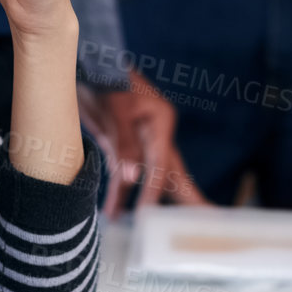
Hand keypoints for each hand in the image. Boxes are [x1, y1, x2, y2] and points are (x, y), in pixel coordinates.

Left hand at [81, 69, 211, 216]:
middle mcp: (155, 132)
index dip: (153, 193)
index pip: (160, 166)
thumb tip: (132, 178)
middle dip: (184, 200)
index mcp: (160, 121)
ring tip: (145, 233)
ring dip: (141, 202)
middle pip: (170, 173)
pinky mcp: (121, 141)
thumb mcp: (113, 108)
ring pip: (146, 176)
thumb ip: (124, 143)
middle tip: (208, 223)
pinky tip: (114, 210)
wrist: (83, 58)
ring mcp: (139, 138)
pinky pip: (125, 171)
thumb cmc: (102, 76)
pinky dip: (120, 191)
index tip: (147, 218)